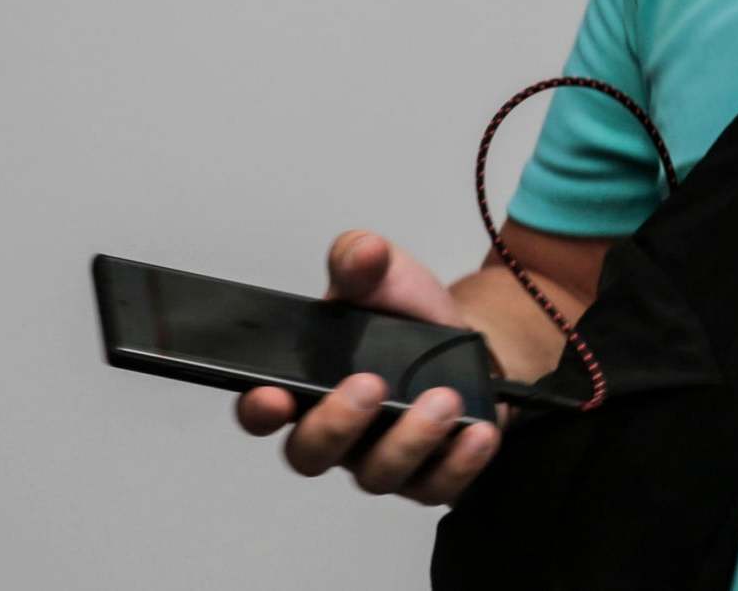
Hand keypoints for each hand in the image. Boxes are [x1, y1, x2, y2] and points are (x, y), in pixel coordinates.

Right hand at [234, 230, 505, 506]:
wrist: (470, 342)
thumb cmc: (409, 318)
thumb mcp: (384, 274)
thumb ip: (361, 259)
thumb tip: (363, 251)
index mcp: (309, 386)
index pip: (263, 411)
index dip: (259, 409)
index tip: (273, 395)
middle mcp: (339, 434)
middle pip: (311, 454)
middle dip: (336, 424)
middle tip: (370, 384)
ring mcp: (382, 460)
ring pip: (377, 474)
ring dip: (410, 439)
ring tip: (444, 400)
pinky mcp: (430, 476)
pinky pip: (436, 487)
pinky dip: (458, 463)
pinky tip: (478, 432)